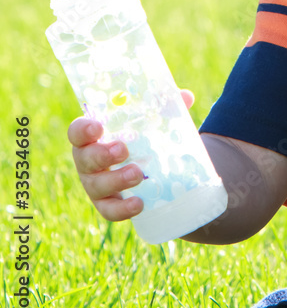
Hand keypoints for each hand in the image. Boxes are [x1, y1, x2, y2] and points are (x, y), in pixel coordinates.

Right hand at [67, 89, 194, 221]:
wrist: (147, 168)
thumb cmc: (142, 136)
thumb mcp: (151, 119)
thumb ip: (165, 106)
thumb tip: (186, 97)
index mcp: (94, 136)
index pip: (78, 131)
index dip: (83, 129)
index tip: (98, 127)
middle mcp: (88, 161)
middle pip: (85, 159)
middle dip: (101, 154)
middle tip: (123, 150)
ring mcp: (95, 184)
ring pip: (96, 186)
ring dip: (116, 180)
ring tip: (138, 174)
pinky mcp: (107, 204)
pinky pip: (109, 210)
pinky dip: (122, 209)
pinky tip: (139, 204)